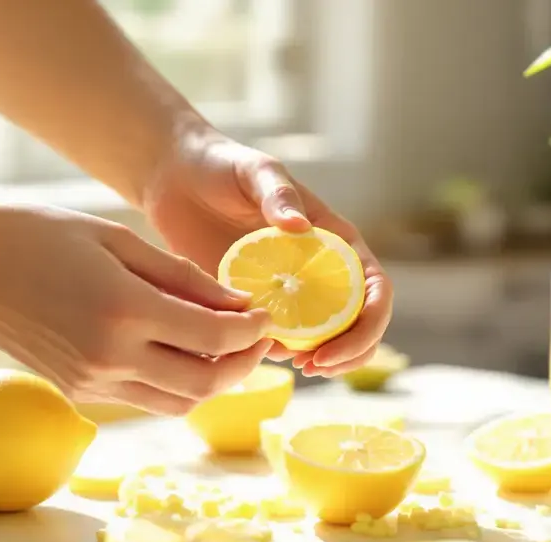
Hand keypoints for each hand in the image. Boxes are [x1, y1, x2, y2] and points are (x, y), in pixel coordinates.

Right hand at [0, 204, 272, 414]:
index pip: (214, 339)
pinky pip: (145, 399)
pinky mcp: (78, 391)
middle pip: (205, 385)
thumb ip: (183, 278)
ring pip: (178, 403)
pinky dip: (174, 383)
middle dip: (242, 364)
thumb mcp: (120, 240)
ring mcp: (92, 382)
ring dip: (212, 381)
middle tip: (255, 338)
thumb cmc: (40, 234)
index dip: (251, 331)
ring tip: (224, 347)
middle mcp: (110, 357)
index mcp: (124, 310)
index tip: (265, 314)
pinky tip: (179, 351)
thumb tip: (236, 305)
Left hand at [144, 133, 392, 376]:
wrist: (176, 179)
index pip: (374, 288)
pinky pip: (276, 339)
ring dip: (318, 360)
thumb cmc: (223, 165)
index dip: (368, 323)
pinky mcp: (254, 303)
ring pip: (323, 339)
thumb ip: (279, 193)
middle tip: (315, 367)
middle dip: (349, 353)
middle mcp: (320, 270)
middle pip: (358, 324)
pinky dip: (276, 354)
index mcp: (336, 240)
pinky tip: (256, 352)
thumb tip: (300, 227)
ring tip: (291, 365)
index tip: (336, 344)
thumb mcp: (255, 170)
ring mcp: (288, 291)